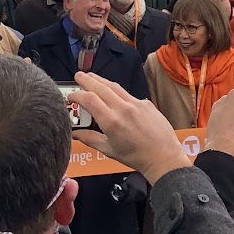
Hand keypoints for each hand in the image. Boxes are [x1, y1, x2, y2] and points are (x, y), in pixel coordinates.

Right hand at [72, 72, 191, 183]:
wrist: (163, 157)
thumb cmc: (136, 157)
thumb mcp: (109, 150)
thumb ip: (90, 139)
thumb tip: (74, 134)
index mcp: (111, 122)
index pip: (89, 99)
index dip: (77, 94)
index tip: (70, 96)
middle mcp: (123, 109)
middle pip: (101, 87)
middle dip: (87, 80)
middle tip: (78, 75)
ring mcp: (136, 104)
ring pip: (115, 87)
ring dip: (101, 81)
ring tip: (92, 77)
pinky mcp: (146, 103)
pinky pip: (128, 95)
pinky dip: (118, 93)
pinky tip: (114, 96)